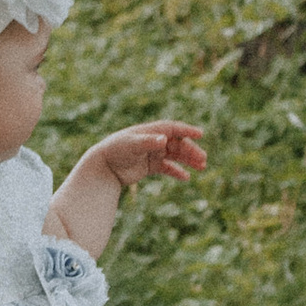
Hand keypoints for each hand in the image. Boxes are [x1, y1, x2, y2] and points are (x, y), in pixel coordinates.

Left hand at [86, 122, 205, 192]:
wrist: (102, 166)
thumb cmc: (115, 150)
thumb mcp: (132, 145)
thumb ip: (148, 142)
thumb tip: (164, 140)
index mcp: (150, 131)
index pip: (173, 128)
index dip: (187, 130)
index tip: (201, 134)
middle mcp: (153, 141)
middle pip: (177, 144)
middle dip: (190, 150)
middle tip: (203, 159)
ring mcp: (151, 154)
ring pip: (174, 156)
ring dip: (188, 160)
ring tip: (201, 167)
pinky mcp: (149, 166)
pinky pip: (166, 168)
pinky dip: (176, 172)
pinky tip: (186, 177)